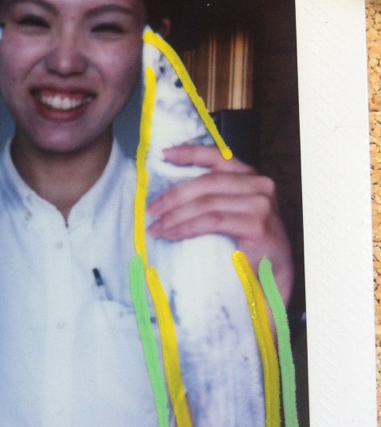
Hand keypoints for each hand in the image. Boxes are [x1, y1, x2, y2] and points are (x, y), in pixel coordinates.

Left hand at [146, 144, 293, 304]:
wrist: (273, 273)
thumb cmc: (247, 242)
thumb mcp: (233, 210)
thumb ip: (213, 195)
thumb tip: (170, 192)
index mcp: (251, 176)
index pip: (218, 156)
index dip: (190, 153)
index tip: (164, 155)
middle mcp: (259, 184)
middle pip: (206, 183)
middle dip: (173, 196)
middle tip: (152, 209)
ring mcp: (260, 204)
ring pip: (206, 203)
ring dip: (175, 216)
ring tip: (157, 227)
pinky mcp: (256, 225)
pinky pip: (212, 222)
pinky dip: (187, 228)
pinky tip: (172, 234)